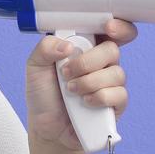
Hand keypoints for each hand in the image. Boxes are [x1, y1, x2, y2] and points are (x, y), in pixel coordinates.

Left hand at [24, 18, 137, 151]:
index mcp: (86, 47)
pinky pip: (119, 95)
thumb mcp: (35, 67)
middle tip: (66, 72)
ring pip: (116, 73)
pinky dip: (99, 98)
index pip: (112, 29)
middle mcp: (101, 62)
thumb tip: (68, 46)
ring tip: (71, 91)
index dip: (118, 26)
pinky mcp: (116, 103)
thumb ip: (45, 48)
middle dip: (88, 62)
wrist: (47, 127)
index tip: (108, 28)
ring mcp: (111, 83)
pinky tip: (85, 103)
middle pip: (113, 49)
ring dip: (89, 83)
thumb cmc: (44, 94)